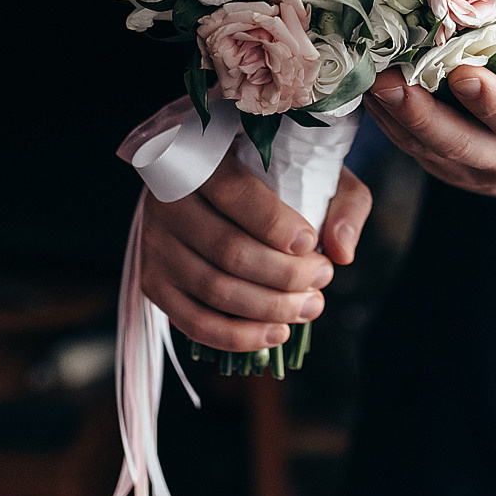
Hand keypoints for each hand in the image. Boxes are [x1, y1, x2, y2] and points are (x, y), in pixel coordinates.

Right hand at [139, 150, 372, 352]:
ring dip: (269, 308)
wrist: (213, 185)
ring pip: (214, 289)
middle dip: (285, 275)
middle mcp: (168, 201)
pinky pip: (193, 322)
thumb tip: (342, 250)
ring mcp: (156, 244)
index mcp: (201, 159)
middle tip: (322, 279)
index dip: (275, 225)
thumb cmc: (274, 177)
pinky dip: (237, 336)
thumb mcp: (314, 170)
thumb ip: (341, 201)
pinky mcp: (153, 282)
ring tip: (309, 307)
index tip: (310, 244)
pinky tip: (275, 334)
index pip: (234, 193)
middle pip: (228, 250)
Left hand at [365, 20, 495, 213]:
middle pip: (461, 145)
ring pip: (428, 150)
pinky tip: (366, 91)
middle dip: (423, 116)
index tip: (463, 74)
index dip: (492, 103)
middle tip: (390, 84)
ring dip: (394, 119)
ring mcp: (472, 170)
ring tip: (367, 82)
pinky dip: (387, 123)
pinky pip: (412, 149)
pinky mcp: (445, 168)